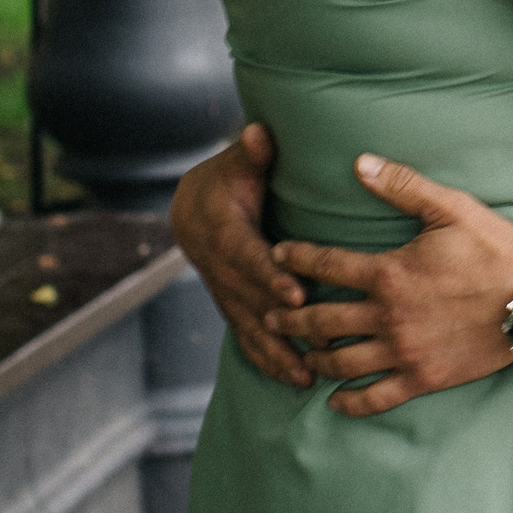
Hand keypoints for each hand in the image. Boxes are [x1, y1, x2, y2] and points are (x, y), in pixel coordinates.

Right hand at [171, 125, 310, 390]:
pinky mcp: (230, 305)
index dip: (269, 276)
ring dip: (277, 352)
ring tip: (306, 376)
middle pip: (252, 301)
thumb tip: (261, 132)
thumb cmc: (230, 177)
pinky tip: (292, 380)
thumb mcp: (238, 161)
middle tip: (320, 344)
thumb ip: (252, 151)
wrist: (193, 207)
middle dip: (284, 325)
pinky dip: (266, 358)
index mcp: (221, 231)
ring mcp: (223, 291)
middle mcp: (218, 267)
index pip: (247, 257)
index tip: (296, 294)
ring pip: (249, 326)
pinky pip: (246, 336)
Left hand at [267, 154, 512, 418]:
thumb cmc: (493, 247)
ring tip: (300, 355)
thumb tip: (359, 162)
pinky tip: (336, 401)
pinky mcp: (423, 377)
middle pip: (321, 321)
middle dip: (289, 318)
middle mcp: (388, 316)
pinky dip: (351, 402)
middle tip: (271, 316)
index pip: (326, 265)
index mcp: (388, 272)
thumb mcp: (450, 207)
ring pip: (341, 362)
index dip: (296, 259)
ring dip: (313, 359)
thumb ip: (401, 184)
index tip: (276, 255)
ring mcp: (404, 351)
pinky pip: (376, 397)